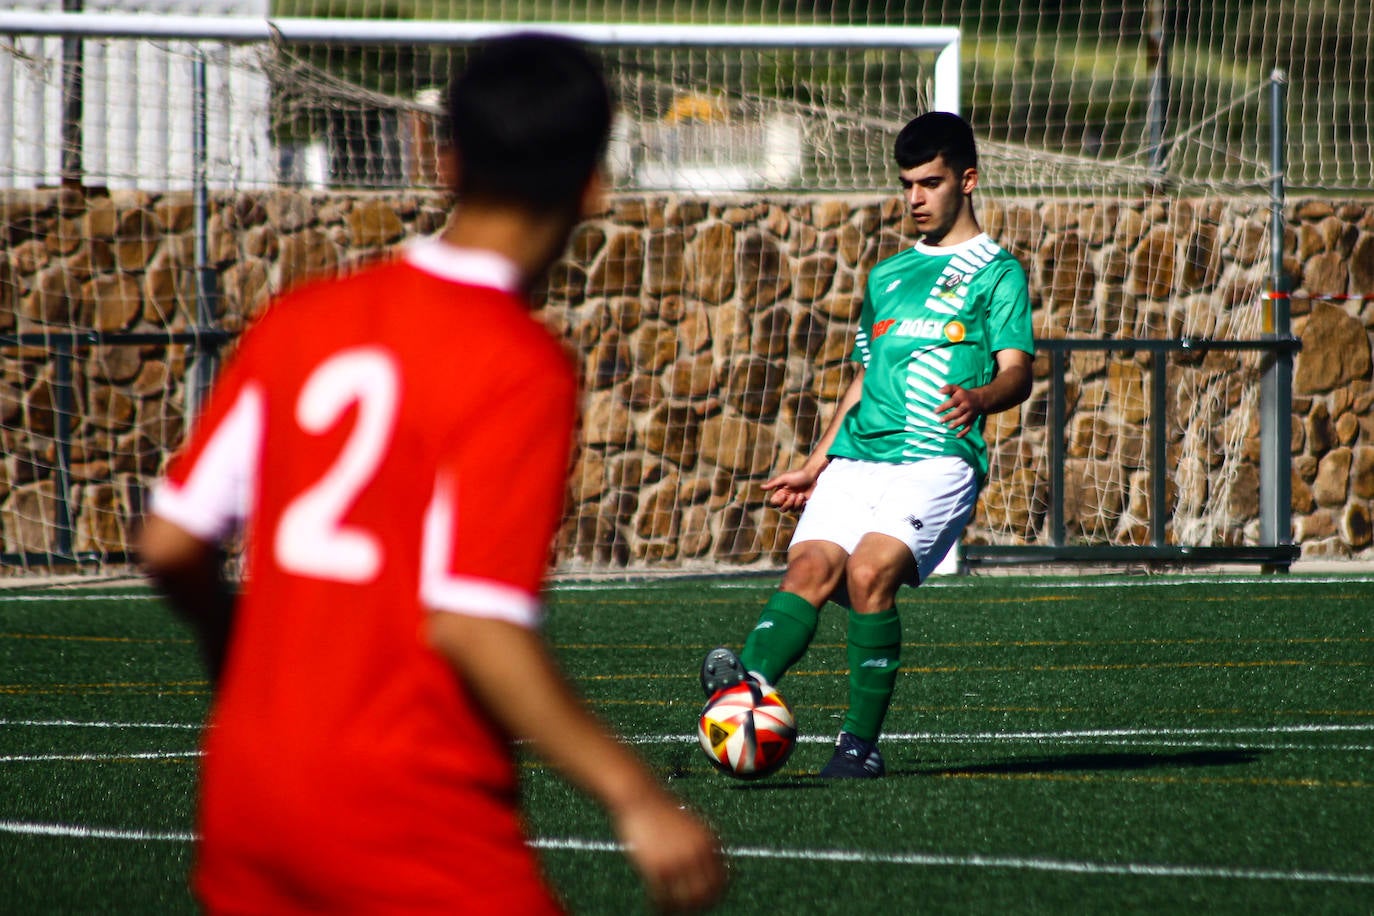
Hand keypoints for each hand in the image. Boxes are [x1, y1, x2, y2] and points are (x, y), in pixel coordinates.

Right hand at [615, 794, 726, 911]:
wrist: (640, 797)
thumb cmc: (662, 811)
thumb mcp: (690, 826)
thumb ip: (701, 848)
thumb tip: (709, 875)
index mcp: (709, 842)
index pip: (722, 881)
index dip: (714, 895)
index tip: (703, 901)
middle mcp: (698, 853)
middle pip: (705, 895)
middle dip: (696, 905)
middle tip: (684, 908)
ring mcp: (679, 861)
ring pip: (685, 900)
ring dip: (677, 907)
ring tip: (667, 906)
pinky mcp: (658, 867)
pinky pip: (664, 897)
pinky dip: (661, 905)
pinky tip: (654, 902)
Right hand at [762, 466, 820, 511]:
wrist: (811, 476)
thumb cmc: (797, 475)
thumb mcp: (784, 478)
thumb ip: (773, 484)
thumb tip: (761, 487)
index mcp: (780, 492)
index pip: (773, 503)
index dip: (778, 502)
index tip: (784, 495)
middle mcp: (785, 498)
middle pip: (782, 509)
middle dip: (789, 503)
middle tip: (795, 494)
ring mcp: (794, 501)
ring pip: (792, 510)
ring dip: (797, 503)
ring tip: (801, 495)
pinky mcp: (801, 503)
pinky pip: (799, 510)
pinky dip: (802, 505)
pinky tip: (804, 498)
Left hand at [936, 383, 987, 438]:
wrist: (980, 399)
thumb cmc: (963, 394)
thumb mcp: (957, 389)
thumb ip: (948, 388)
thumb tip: (939, 391)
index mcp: (962, 398)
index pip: (952, 402)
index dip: (944, 407)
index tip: (935, 411)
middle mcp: (967, 406)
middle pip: (959, 412)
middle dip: (950, 417)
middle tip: (940, 421)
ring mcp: (970, 414)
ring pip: (964, 420)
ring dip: (957, 424)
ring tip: (949, 427)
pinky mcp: (972, 420)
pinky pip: (969, 427)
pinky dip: (964, 432)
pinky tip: (957, 436)